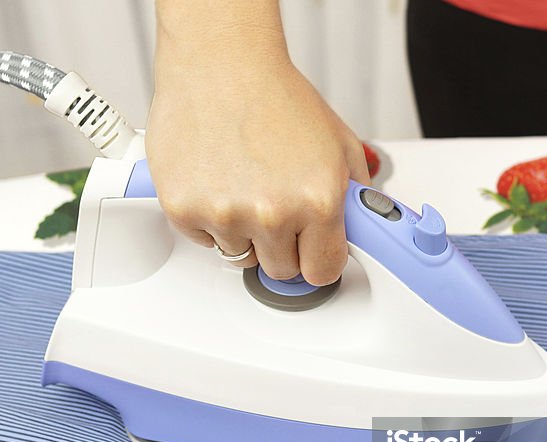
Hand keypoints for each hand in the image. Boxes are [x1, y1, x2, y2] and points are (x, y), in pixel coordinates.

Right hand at [147, 2, 369, 284]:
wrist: (221, 64)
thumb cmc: (275, 96)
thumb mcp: (338, 144)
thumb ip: (355, 197)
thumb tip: (361, 230)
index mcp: (317, 200)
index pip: (323, 271)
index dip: (319, 259)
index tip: (313, 250)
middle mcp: (272, 213)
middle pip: (281, 270)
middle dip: (282, 245)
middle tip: (276, 206)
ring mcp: (225, 214)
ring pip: (240, 256)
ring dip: (244, 232)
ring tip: (245, 185)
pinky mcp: (184, 209)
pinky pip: (203, 241)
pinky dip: (209, 219)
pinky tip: (218, 180)